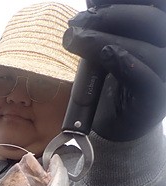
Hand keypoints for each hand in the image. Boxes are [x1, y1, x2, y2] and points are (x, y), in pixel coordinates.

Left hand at [63, 0, 165, 140]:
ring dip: (105, 40)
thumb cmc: (113, 83)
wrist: (116, 126)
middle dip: (110, 16)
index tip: (92, 3)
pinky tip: (107, 54)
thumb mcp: (108, 48)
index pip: (150, 9)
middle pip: (151, 21)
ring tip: (76, 39)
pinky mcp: (155, 99)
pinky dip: (126, 63)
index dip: (124, 3)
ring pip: (145, 49)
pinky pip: (146, 79)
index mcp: (158, 34)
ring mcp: (164, 75)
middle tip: (77, 21)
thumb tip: (89, 10)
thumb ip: (106, 30)